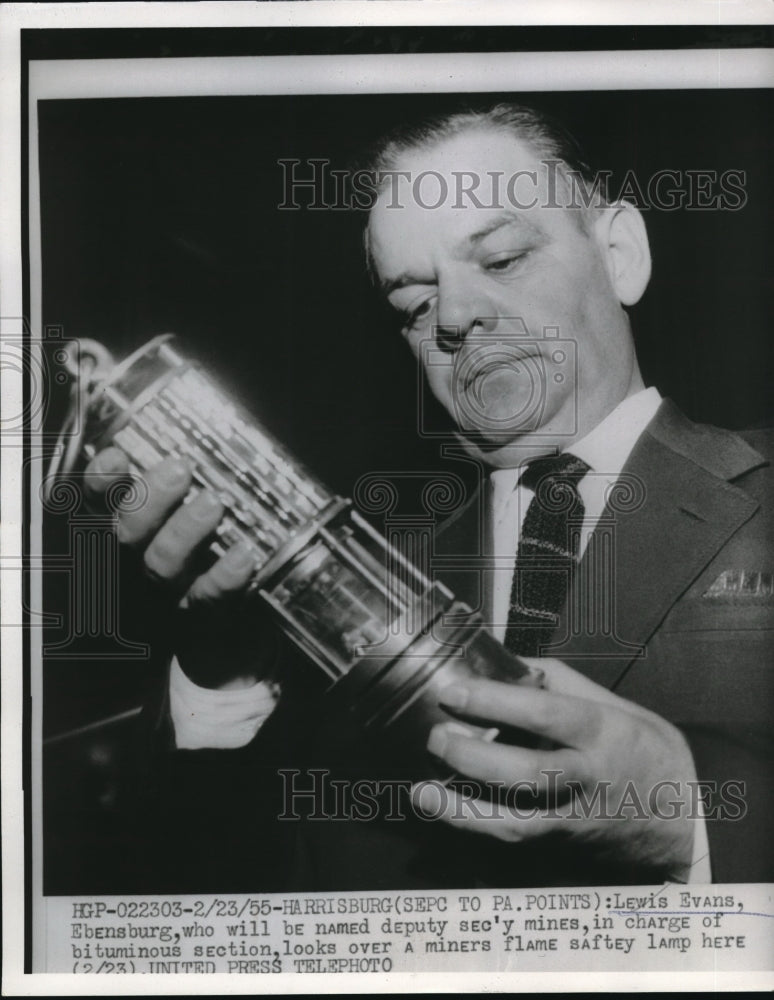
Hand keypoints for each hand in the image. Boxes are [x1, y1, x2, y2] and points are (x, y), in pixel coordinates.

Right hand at [84, 447, 278, 688]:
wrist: (222, 635)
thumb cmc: (204, 552)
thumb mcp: (183, 516)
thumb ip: (179, 481)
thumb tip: (201, 432)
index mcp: (127, 533)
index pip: (98, 506)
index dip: (100, 484)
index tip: (116, 457)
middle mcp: (136, 565)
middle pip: (126, 535)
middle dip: (149, 500)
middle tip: (181, 468)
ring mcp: (166, 595)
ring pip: (162, 566)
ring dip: (186, 531)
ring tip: (213, 502)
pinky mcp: (200, 620)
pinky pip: (208, 599)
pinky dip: (225, 576)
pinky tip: (244, 554)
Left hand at [412, 657, 697, 875]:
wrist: (683, 818)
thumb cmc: (644, 750)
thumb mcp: (615, 704)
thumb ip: (562, 683)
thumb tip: (509, 662)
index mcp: (603, 731)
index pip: (544, 714)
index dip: (494, 702)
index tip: (454, 691)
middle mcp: (587, 777)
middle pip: (527, 774)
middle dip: (474, 758)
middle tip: (438, 737)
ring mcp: (575, 818)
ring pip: (517, 823)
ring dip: (464, 810)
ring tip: (423, 791)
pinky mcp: (564, 846)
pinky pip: (515, 842)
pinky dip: (475, 829)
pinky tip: (444, 811)